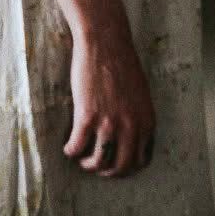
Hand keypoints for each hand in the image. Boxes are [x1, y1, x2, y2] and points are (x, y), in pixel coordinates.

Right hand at [62, 26, 155, 177]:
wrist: (105, 43)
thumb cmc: (121, 64)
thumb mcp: (141, 96)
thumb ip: (138, 118)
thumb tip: (131, 138)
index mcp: (146, 122)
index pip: (141, 160)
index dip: (126, 168)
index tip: (114, 165)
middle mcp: (131, 127)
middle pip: (120, 167)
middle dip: (107, 172)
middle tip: (95, 166)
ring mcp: (109, 124)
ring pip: (98, 162)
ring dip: (87, 164)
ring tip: (80, 157)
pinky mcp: (87, 117)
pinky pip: (77, 146)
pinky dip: (71, 150)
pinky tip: (68, 147)